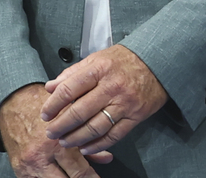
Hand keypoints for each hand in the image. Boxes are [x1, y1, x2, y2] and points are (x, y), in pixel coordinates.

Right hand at [0, 83, 110, 176]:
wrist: (15, 105)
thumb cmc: (46, 108)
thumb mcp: (71, 118)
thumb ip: (88, 139)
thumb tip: (107, 158)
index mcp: (58, 143)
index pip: (79, 171)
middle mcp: (42, 157)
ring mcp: (29, 166)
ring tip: (73, 176)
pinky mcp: (19, 170)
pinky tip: (57, 176)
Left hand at [40, 44, 166, 155]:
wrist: (159, 62)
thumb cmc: (124, 61)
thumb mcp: (97, 59)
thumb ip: (72, 73)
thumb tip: (50, 87)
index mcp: (100, 69)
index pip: (69, 90)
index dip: (53, 105)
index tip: (45, 114)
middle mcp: (112, 86)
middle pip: (79, 112)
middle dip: (61, 126)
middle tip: (51, 133)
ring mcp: (125, 102)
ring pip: (95, 127)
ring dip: (76, 138)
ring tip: (65, 142)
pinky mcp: (136, 115)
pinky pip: (114, 135)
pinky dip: (97, 144)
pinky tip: (85, 147)